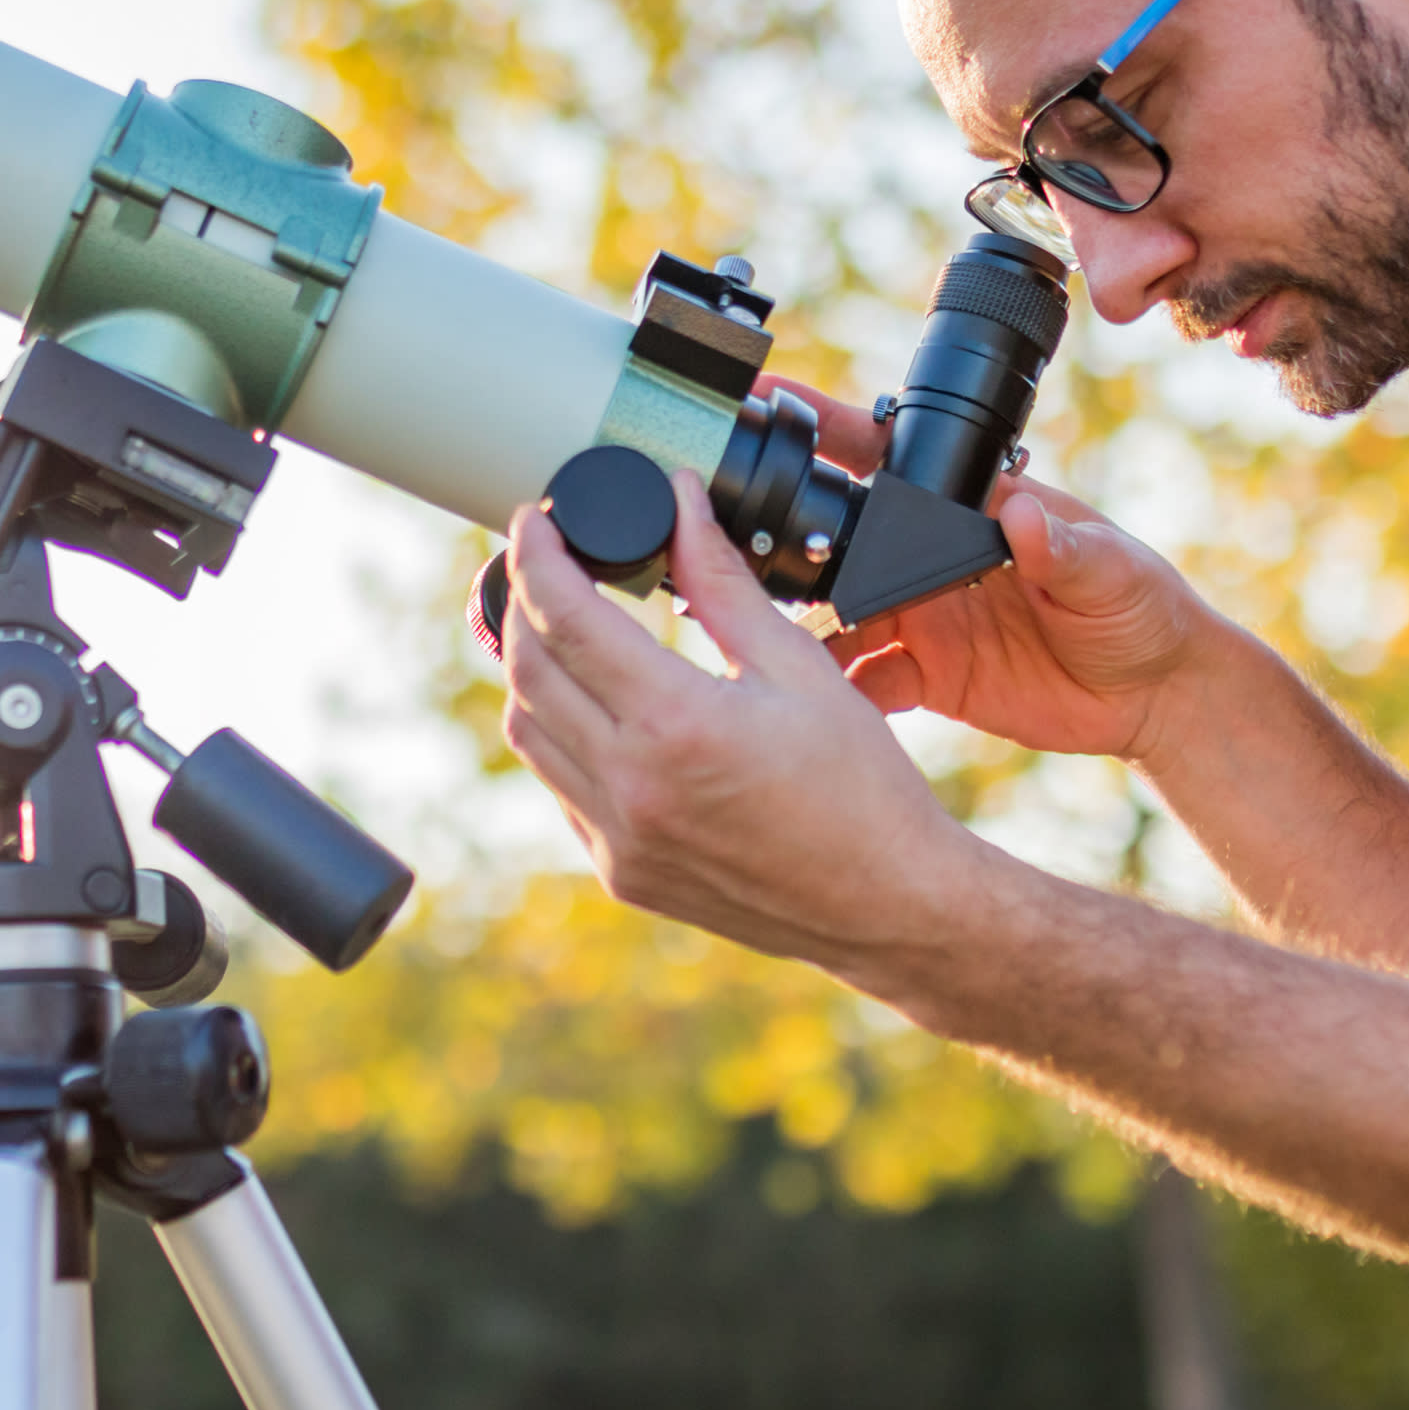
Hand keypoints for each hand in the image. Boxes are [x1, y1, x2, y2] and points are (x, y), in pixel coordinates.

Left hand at [497, 463, 983, 969]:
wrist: (886, 905)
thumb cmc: (861, 787)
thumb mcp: (797, 666)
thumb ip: (722, 582)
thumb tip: (681, 505)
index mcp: (676, 726)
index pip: (565, 619)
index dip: (536, 557)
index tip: (532, 521)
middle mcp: (631, 788)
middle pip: (528, 672)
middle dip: (522, 602)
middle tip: (541, 561)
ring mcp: (619, 839)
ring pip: (527, 732)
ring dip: (530, 670)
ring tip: (560, 626)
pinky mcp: (622, 872)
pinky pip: (559, 787)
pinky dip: (559, 733)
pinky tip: (595, 705)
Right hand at [758, 377, 1213, 763]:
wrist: (1153, 695)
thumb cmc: (1139, 606)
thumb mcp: (1110, 567)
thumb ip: (1061, 546)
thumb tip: (1021, 515)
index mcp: (970, 507)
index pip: (887, 457)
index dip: (823, 430)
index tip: (768, 405)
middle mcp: (932, 557)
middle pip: (842, 536)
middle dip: (789, 539)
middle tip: (739, 548)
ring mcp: (923, 617)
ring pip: (837, 614)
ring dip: (801, 624)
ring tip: (764, 637)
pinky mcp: (928, 677)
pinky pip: (867, 680)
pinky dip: (840, 690)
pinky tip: (826, 702)